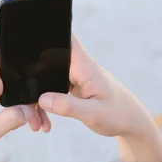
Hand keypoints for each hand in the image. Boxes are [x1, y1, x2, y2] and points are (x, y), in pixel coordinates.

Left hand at [0, 41, 48, 161]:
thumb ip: (12, 119)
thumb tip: (31, 108)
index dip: (14, 46)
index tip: (32, 50)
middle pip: (13, 73)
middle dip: (30, 91)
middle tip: (42, 117)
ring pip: (10, 86)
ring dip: (24, 102)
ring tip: (36, 123)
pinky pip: (2, 94)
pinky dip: (14, 105)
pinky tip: (23, 120)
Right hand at [38, 35, 155, 138]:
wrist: (133, 125)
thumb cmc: (119, 116)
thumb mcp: (93, 114)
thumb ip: (67, 106)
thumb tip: (42, 98)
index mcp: (85, 68)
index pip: (67, 40)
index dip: (49, 35)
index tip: (30, 40)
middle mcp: (80, 69)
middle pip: (48, 62)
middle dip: (34, 80)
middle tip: (29, 106)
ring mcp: (77, 78)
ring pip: (49, 79)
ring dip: (39, 98)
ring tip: (36, 121)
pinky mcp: (75, 88)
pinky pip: (54, 91)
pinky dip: (47, 104)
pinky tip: (45, 120)